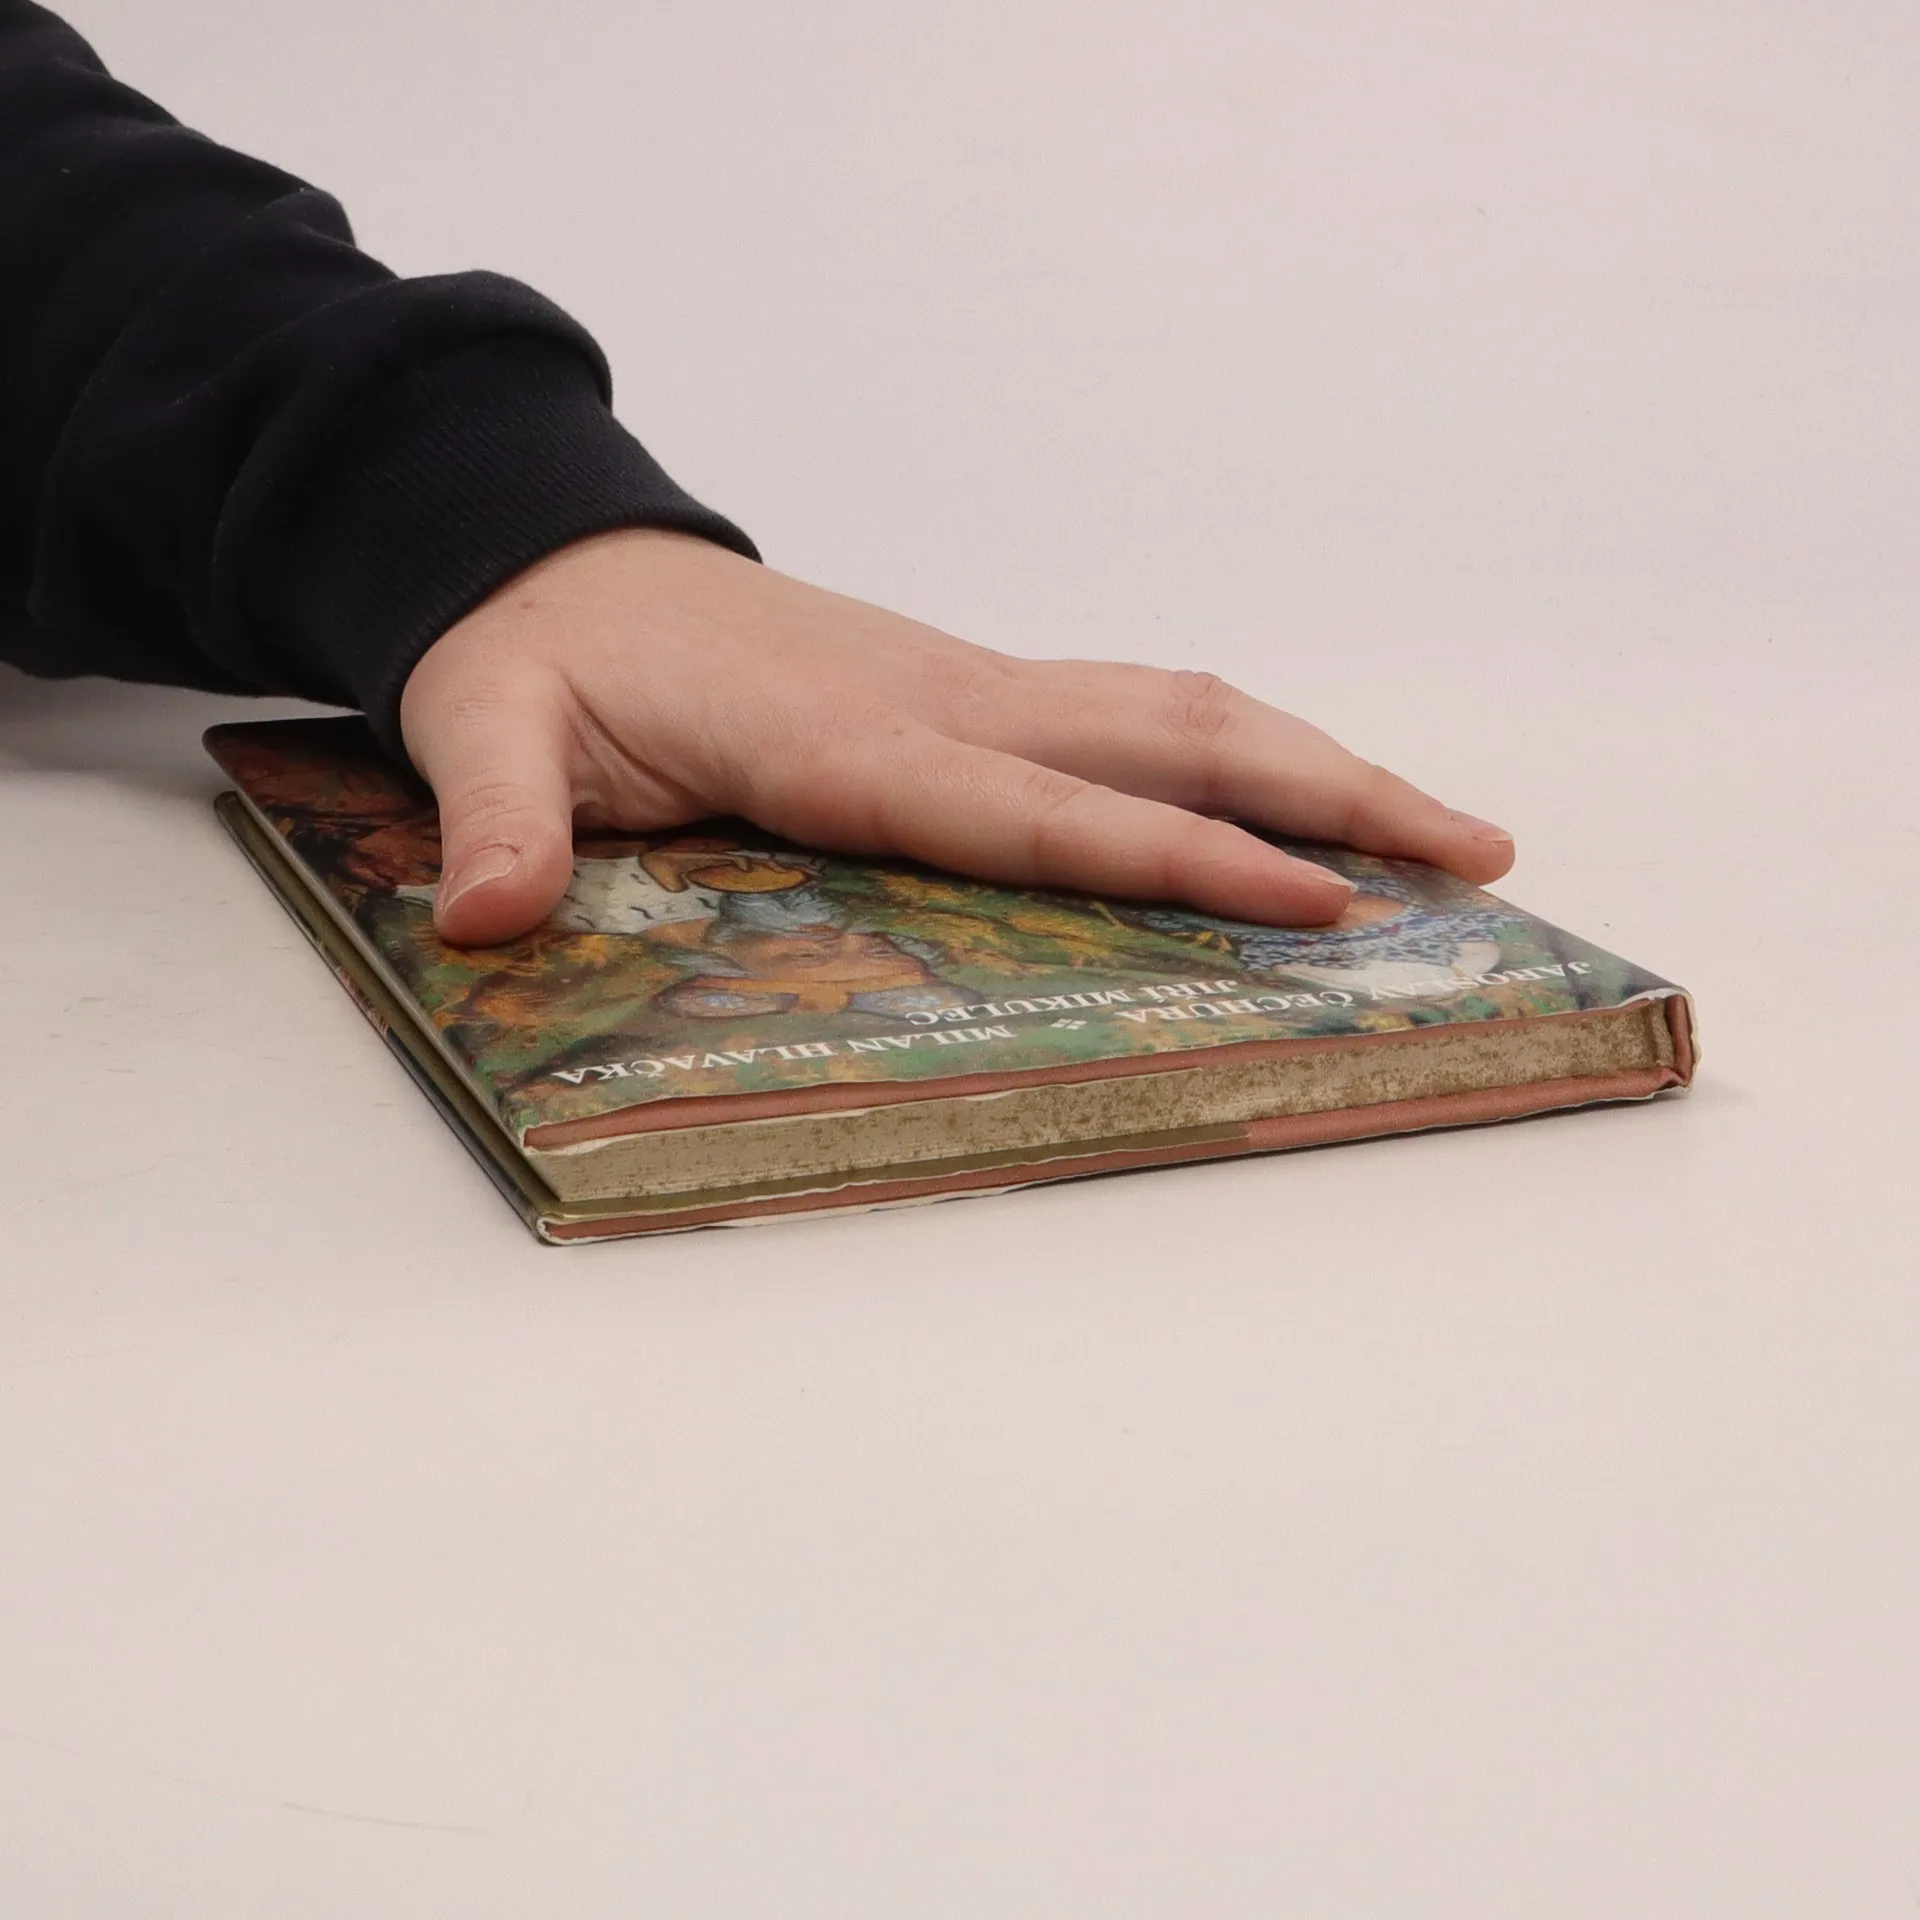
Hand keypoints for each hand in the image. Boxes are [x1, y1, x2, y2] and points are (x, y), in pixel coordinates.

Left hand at [398, 529, 1514, 945]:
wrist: (554, 562)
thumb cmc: (538, 659)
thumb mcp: (490, 734)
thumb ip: (502, 821)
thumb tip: (491, 916)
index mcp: (849, 737)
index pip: (1048, 808)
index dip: (1186, 858)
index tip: (1319, 901)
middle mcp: (944, 700)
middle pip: (1176, 741)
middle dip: (1335, 798)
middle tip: (1475, 858)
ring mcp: (971, 683)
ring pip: (1183, 711)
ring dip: (1320, 764)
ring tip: (1443, 830)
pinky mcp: (971, 686)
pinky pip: (1138, 712)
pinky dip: (1243, 752)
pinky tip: (1295, 790)